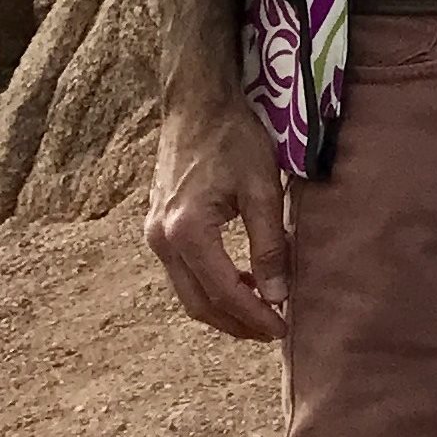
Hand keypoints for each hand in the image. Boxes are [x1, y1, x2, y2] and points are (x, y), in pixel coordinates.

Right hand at [145, 96, 289, 340]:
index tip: (283, 329)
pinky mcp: (157, 227)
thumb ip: (269, 245)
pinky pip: (182, 272)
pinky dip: (210, 286)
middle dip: (236, 324)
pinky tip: (241, 282)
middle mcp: (161, 240)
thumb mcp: (261, 189)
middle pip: (197, 303)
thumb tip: (278, 295)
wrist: (196, 104)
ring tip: (261, 312)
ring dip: (222, 308)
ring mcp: (153, 234)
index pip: (222, 292)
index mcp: (186, 231)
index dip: (255, 316)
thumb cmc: (232, 139)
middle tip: (272, 331)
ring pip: (187, 292)